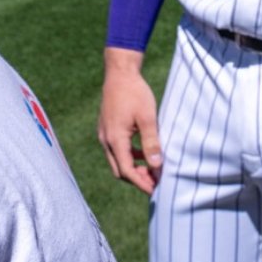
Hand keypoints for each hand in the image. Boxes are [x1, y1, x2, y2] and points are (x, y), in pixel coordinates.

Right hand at [98, 47, 161, 193]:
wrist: (119, 72)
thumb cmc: (135, 92)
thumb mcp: (148, 117)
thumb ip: (151, 143)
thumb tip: (157, 167)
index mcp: (115, 139)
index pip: (127, 172)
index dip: (142, 183)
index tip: (157, 190)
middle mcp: (106, 140)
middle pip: (119, 170)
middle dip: (137, 179)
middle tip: (157, 182)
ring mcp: (104, 134)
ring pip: (117, 161)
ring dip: (134, 168)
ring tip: (153, 169)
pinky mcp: (107, 129)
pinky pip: (117, 150)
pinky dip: (130, 156)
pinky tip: (144, 152)